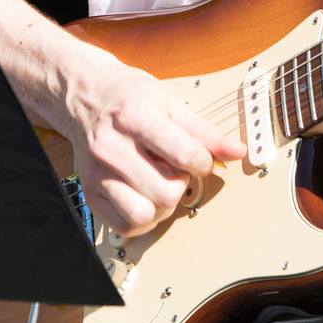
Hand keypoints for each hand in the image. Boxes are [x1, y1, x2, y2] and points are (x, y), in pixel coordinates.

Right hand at [61, 53, 247, 238]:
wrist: (85, 96)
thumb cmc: (128, 96)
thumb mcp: (169, 101)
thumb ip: (204, 131)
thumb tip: (237, 151)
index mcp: (135, 118)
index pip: (184, 154)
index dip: (203, 162)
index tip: (201, 158)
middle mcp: (112, 148)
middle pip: (166, 192)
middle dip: (181, 183)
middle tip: (176, 168)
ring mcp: (98, 174)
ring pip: (144, 214)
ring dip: (162, 205)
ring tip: (160, 183)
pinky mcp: (90, 193)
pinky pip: (126, 226)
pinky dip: (143, 217)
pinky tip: (145, 196)